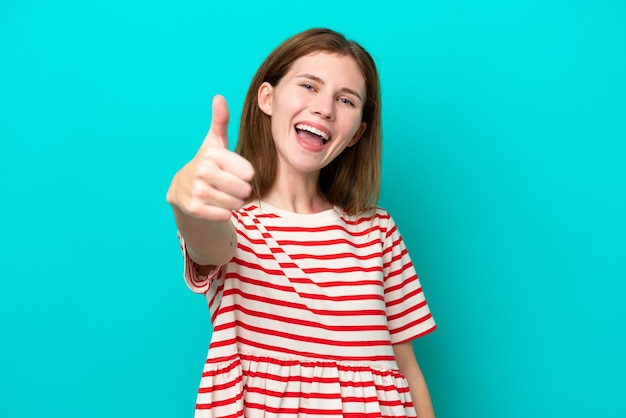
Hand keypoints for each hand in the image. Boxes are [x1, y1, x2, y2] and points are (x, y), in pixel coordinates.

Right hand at [167, 95, 254, 220]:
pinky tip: (215, 205)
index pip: (248, 172)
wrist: (183, 189)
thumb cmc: (207, 164)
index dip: (246, 174)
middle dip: (242, 190)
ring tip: (224, 195)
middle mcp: (202, 171)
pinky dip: (224, 212)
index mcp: (211, 154)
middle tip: (232, 186)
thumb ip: (220, 121)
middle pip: (243, 189)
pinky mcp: (194, 209)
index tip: (235, 171)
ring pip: (235, 203)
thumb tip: (219, 97)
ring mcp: (197, 191)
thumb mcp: (214, 142)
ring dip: (234, 202)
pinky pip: (224, 215)